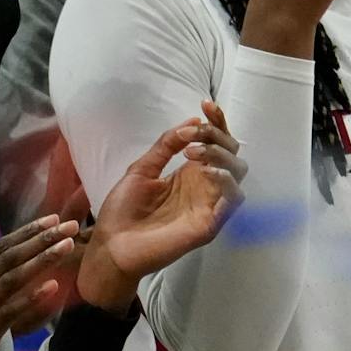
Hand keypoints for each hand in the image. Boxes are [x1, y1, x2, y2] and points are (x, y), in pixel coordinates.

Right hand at [0, 217, 78, 350]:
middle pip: (7, 260)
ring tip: (67, 246)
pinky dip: (30, 299)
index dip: (25, 233)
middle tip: (70, 225)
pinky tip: (52, 287)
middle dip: (40, 240)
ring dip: (41, 261)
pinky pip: (7, 314)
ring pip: (10, 281)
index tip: (52, 220)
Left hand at [75, 103, 246, 313]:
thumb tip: (190, 122)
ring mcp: (211, 204)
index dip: (216, 122)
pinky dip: (227, 182)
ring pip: (237, 171)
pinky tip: (207, 172)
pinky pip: (233, 199)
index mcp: (190, 173)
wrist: (112, 247)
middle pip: (231, 153)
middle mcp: (205, 185)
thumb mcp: (141, 169)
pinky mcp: (212, 222)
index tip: (205, 104)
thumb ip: (164, 147)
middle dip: (218, 135)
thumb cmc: (123, 211)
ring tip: (194, 152)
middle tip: (194, 134)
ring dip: (221, 155)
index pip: (215, 143)